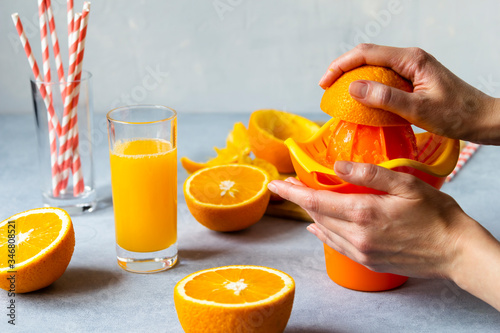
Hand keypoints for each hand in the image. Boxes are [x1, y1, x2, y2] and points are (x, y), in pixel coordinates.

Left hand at [267, 160, 475, 278]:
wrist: (456, 251)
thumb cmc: (436, 215)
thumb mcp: (406, 185)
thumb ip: (369, 174)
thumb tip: (336, 167)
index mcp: (363, 214)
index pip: (315, 201)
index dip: (291, 192)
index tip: (274, 184)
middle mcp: (356, 236)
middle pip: (316, 215)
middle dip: (299, 199)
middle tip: (288, 185)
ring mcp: (361, 252)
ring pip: (325, 230)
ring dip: (311, 214)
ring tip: (302, 199)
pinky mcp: (368, 261)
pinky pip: (336, 245)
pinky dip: (323, 233)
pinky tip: (317, 228)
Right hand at [318, 44, 499, 144]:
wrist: (481, 118)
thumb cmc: (456, 115)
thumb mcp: (419, 109)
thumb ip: (386, 98)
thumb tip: (353, 88)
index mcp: (411, 59)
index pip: (367, 53)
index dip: (341, 66)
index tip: (324, 83)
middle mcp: (409, 59)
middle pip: (367, 56)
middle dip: (343, 70)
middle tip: (326, 89)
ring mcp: (411, 68)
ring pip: (374, 67)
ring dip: (354, 78)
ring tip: (337, 95)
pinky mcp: (412, 79)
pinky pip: (383, 78)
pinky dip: (367, 87)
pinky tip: (360, 101)